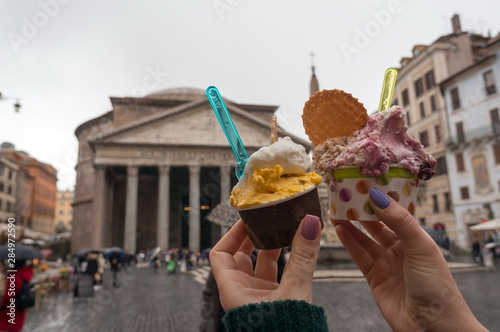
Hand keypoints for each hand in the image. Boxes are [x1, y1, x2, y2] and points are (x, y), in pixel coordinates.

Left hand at [209, 215, 320, 310]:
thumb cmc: (284, 331)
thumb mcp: (294, 291)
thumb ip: (303, 257)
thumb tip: (310, 224)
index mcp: (233, 291)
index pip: (221, 254)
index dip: (232, 234)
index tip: (247, 219)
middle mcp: (241, 293)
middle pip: (241, 256)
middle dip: (254, 237)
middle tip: (267, 220)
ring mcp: (257, 298)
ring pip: (261, 266)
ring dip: (272, 247)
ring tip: (285, 230)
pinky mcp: (273, 303)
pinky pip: (275, 276)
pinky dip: (285, 262)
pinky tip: (296, 250)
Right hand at [332, 188, 486, 331]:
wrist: (433, 325)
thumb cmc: (437, 286)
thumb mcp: (421, 246)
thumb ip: (399, 221)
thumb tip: (378, 196)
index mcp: (416, 239)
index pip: (395, 214)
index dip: (380, 201)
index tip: (365, 186)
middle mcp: (400, 250)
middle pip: (377, 226)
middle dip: (362, 212)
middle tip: (346, 197)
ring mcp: (387, 264)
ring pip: (365, 240)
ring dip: (351, 226)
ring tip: (337, 211)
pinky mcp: (374, 278)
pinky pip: (359, 256)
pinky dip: (349, 243)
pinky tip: (340, 230)